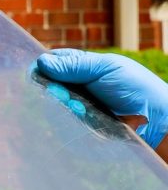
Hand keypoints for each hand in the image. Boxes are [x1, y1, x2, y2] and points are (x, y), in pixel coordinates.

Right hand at [36, 48, 167, 158]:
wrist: (152, 119)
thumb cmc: (134, 88)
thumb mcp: (104, 68)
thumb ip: (74, 65)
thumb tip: (40, 62)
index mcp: (82, 67)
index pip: (53, 62)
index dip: (42, 66)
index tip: (37, 71)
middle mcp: (76, 86)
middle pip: (48, 84)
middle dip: (52, 88)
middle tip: (60, 92)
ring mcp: (76, 107)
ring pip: (52, 105)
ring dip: (62, 105)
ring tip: (79, 107)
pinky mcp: (78, 127)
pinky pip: (61, 124)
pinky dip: (67, 120)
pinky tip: (82, 116)